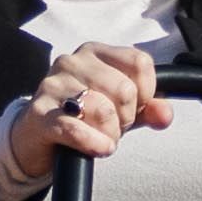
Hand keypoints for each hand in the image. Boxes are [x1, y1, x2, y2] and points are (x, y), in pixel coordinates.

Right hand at [6, 43, 168, 179]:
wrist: (38, 138)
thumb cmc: (85, 117)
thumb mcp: (123, 110)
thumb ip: (149, 108)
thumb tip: (164, 114)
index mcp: (95, 53)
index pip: (140, 62)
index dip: (147, 92)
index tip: (136, 106)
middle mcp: (71, 62)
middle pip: (125, 89)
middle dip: (127, 117)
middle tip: (114, 126)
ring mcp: (52, 86)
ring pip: (103, 110)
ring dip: (110, 133)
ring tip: (101, 136)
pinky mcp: (38, 114)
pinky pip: (76, 129)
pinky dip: (94, 143)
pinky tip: (99, 147)